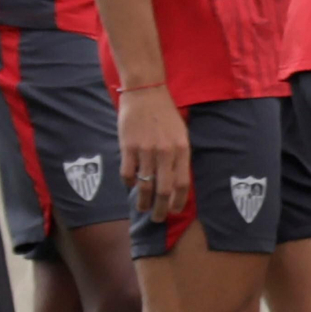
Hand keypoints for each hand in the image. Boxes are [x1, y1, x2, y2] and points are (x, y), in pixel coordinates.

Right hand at [117, 86, 190, 221]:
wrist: (145, 92)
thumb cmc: (165, 114)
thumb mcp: (180, 132)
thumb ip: (179, 155)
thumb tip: (177, 181)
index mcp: (182, 148)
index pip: (183, 182)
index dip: (179, 201)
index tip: (174, 211)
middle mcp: (166, 152)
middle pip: (164, 190)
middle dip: (161, 209)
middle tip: (158, 219)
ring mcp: (146, 151)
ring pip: (144, 186)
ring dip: (143, 202)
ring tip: (143, 208)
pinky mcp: (128, 148)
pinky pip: (127, 174)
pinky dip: (129, 184)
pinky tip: (130, 185)